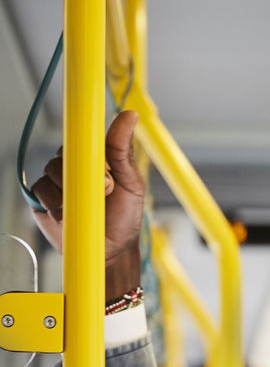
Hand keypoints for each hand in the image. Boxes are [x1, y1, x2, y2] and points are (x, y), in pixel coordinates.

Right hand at [29, 110, 145, 298]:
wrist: (109, 251)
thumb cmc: (124, 217)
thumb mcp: (131, 183)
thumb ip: (123, 151)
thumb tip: (129, 115)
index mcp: (96, 159)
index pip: (82, 140)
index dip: (86, 145)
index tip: (95, 155)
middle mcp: (74, 167)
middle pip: (64, 155)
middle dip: (83, 174)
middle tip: (105, 191)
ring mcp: (56, 182)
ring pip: (50, 172)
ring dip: (69, 191)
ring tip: (86, 208)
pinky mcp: (43, 199)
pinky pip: (40, 190)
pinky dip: (54, 203)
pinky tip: (68, 215)